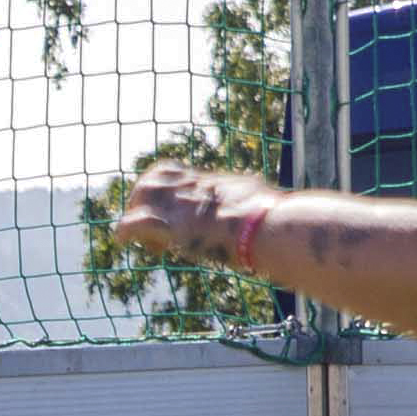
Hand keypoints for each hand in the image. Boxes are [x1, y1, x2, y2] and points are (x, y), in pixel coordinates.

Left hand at [109, 160, 279, 270]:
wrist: (268, 228)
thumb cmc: (276, 221)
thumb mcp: (266, 204)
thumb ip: (264, 206)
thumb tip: (295, 212)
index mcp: (213, 184)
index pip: (178, 174)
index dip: (169, 190)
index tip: (175, 212)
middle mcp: (193, 188)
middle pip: (156, 177)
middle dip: (148, 198)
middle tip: (156, 228)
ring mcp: (181, 205)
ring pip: (142, 194)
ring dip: (137, 212)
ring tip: (147, 239)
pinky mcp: (171, 226)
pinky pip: (134, 223)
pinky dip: (124, 230)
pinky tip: (120, 241)